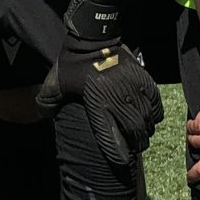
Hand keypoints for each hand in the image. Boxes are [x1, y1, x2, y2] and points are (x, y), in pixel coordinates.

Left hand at [39, 1, 162, 165]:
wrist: (93, 35)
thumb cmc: (72, 61)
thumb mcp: (55, 82)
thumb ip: (47, 101)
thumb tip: (43, 116)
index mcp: (97, 102)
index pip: (111, 136)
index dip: (117, 153)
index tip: (121, 163)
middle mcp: (118, 98)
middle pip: (134, 132)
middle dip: (135, 145)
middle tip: (133, 148)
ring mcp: (134, 88)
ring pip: (147, 120)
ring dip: (145, 132)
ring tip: (140, 136)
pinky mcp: (145, 80)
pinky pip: (156, 105)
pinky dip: (154, 116)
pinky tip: (149, 118)